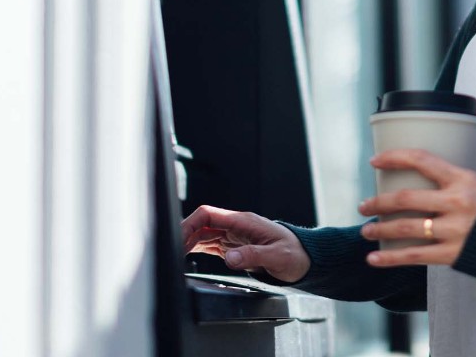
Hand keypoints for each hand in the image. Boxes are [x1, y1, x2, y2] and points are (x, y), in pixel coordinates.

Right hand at [181, 205, 310, 282]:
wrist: (304, 260)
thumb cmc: (295, 254)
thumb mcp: (277, 256)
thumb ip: (252, 255)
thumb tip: (229, 257)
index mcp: (244, 221)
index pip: (208, 214)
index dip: (189, 224)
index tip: (177, 238)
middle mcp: (235, 226)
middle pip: (200, 224)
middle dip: (183, 235)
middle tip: (171, 253)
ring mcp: (233, 236)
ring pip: (201, 234)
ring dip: (186, 243)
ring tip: (174, 257)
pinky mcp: (233, 247)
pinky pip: (208, 244)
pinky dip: (195, 249)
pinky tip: (186, 256)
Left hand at [357, 148, 475, 267]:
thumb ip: (461, 178)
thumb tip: (438, 171)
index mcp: (463, 179)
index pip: (422, 161)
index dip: (394, 158)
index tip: (375, 161)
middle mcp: (456, 203)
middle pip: (405, 199)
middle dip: (378, 202)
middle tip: (364, 205)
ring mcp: (454, 230)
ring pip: (405, 228)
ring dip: (380, 229)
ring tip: (365, 230)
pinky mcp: (452, 254)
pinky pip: (414, 257)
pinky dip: (390, 259)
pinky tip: (373, 260)